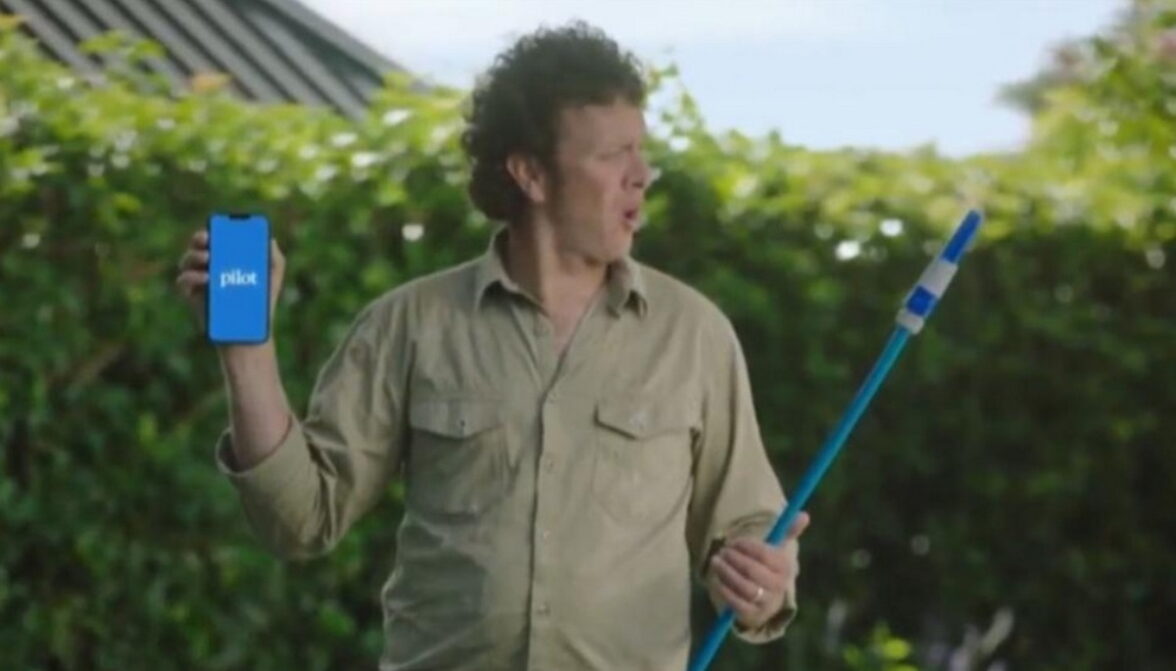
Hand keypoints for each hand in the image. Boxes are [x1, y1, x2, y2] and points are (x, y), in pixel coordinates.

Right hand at [175, 228, 285, 339]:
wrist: (250, 334)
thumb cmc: (261, 305)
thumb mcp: (272, 279)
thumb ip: (274, 259)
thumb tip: (271, 240)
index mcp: (227, 258)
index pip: (217, 237)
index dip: (214, 229)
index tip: (219, 227)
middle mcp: (210, 265)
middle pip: (197, 245)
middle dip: (200, 237)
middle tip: (208, 239)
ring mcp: (199, 280)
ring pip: (187, 260)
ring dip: (194, 255)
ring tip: (208, 258)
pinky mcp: (191, 296)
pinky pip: (183, 281)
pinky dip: (191, 276)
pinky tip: (206, 277)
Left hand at [709, 511, 809, 629]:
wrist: (769, 599)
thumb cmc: (770, 568)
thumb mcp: (779, 550)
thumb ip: (789, 531)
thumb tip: (804, 515)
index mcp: (785, 568)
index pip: (765, 555)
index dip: (747, 547)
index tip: (735, 542)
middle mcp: (778, 586)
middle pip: (752, 570)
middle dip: (734, 559)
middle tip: (722, 550)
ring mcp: (766, 602)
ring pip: (743, 586)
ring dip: (726, 572)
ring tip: (715, 561)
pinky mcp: (752, 614)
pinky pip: (736, 603)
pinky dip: (725, 589)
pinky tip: (717, 579)